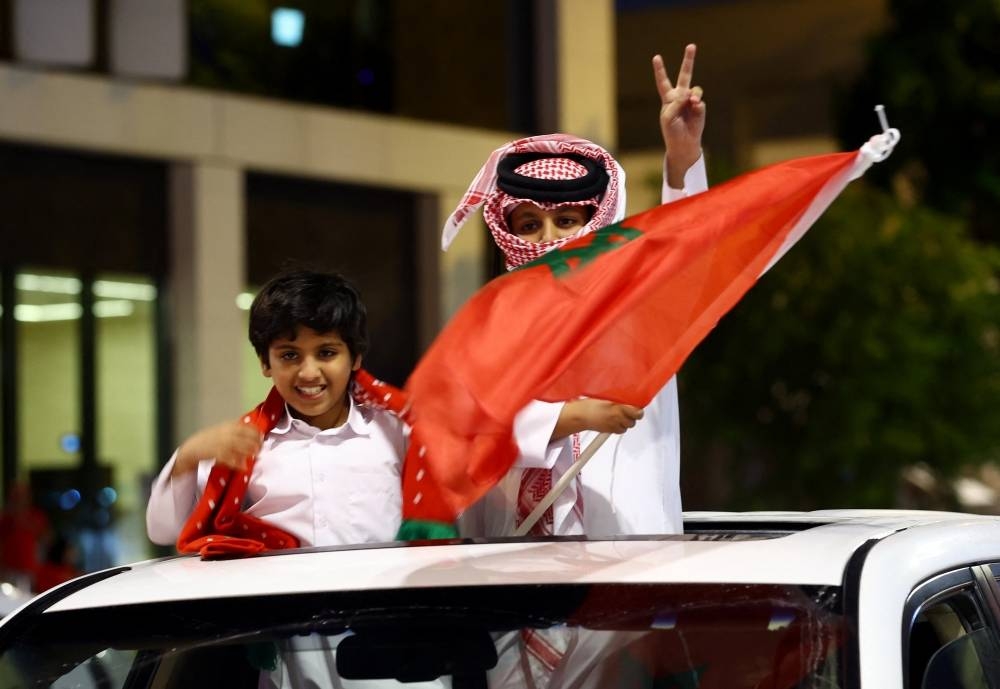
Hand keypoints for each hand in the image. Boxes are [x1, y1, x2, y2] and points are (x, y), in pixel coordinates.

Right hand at [173, 421, 262, 476]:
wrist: (191, 448)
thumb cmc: (209, 440)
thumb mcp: (222, 431)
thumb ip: (236, 432)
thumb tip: (253, 436)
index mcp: (227, 426)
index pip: (246, 426)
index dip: (256, 432)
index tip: (262, 437)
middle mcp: (224, 433)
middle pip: (244, 436)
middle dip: (255, 443)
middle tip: (260, 449)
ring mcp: (220, 443)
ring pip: (238, 446)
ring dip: (248, 451)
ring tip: (255, 456)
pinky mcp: (215, 453)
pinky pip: (229, 458)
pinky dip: (237, 463)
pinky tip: (244, 467)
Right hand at [554, 399, 644, 439]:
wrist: (581, 415)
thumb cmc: (591, 404)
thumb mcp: (607, 396)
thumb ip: (620, 398)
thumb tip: (631, 398)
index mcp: (618, 407)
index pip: (637, 412)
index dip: (638, 410)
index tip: (637, 407)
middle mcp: (618, 417)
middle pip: (634, 420)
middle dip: (633, 415)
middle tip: (628, 410)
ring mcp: (614, 425)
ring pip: (628, 426)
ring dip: (626, 421)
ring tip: (619, 415)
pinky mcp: (610, 431)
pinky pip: (621, 430)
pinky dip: (620, 426)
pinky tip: (614, 420)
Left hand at [652, 44, 705, 187]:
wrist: (683, 143)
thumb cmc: (671, 131)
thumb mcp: (668, 116)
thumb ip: (676, 103)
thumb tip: (690, 94)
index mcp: (668, 98)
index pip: (663, 81)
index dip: (660, 70)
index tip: (656, 57)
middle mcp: (680, 96)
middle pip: (685, 75)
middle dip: (688, 60)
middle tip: (691, 45)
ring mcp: (691, 101)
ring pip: (695, 89)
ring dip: (693, 96)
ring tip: (691, 104)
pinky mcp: (700, 107)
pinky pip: (699, 101)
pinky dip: (697, 105)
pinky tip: (694, 110)